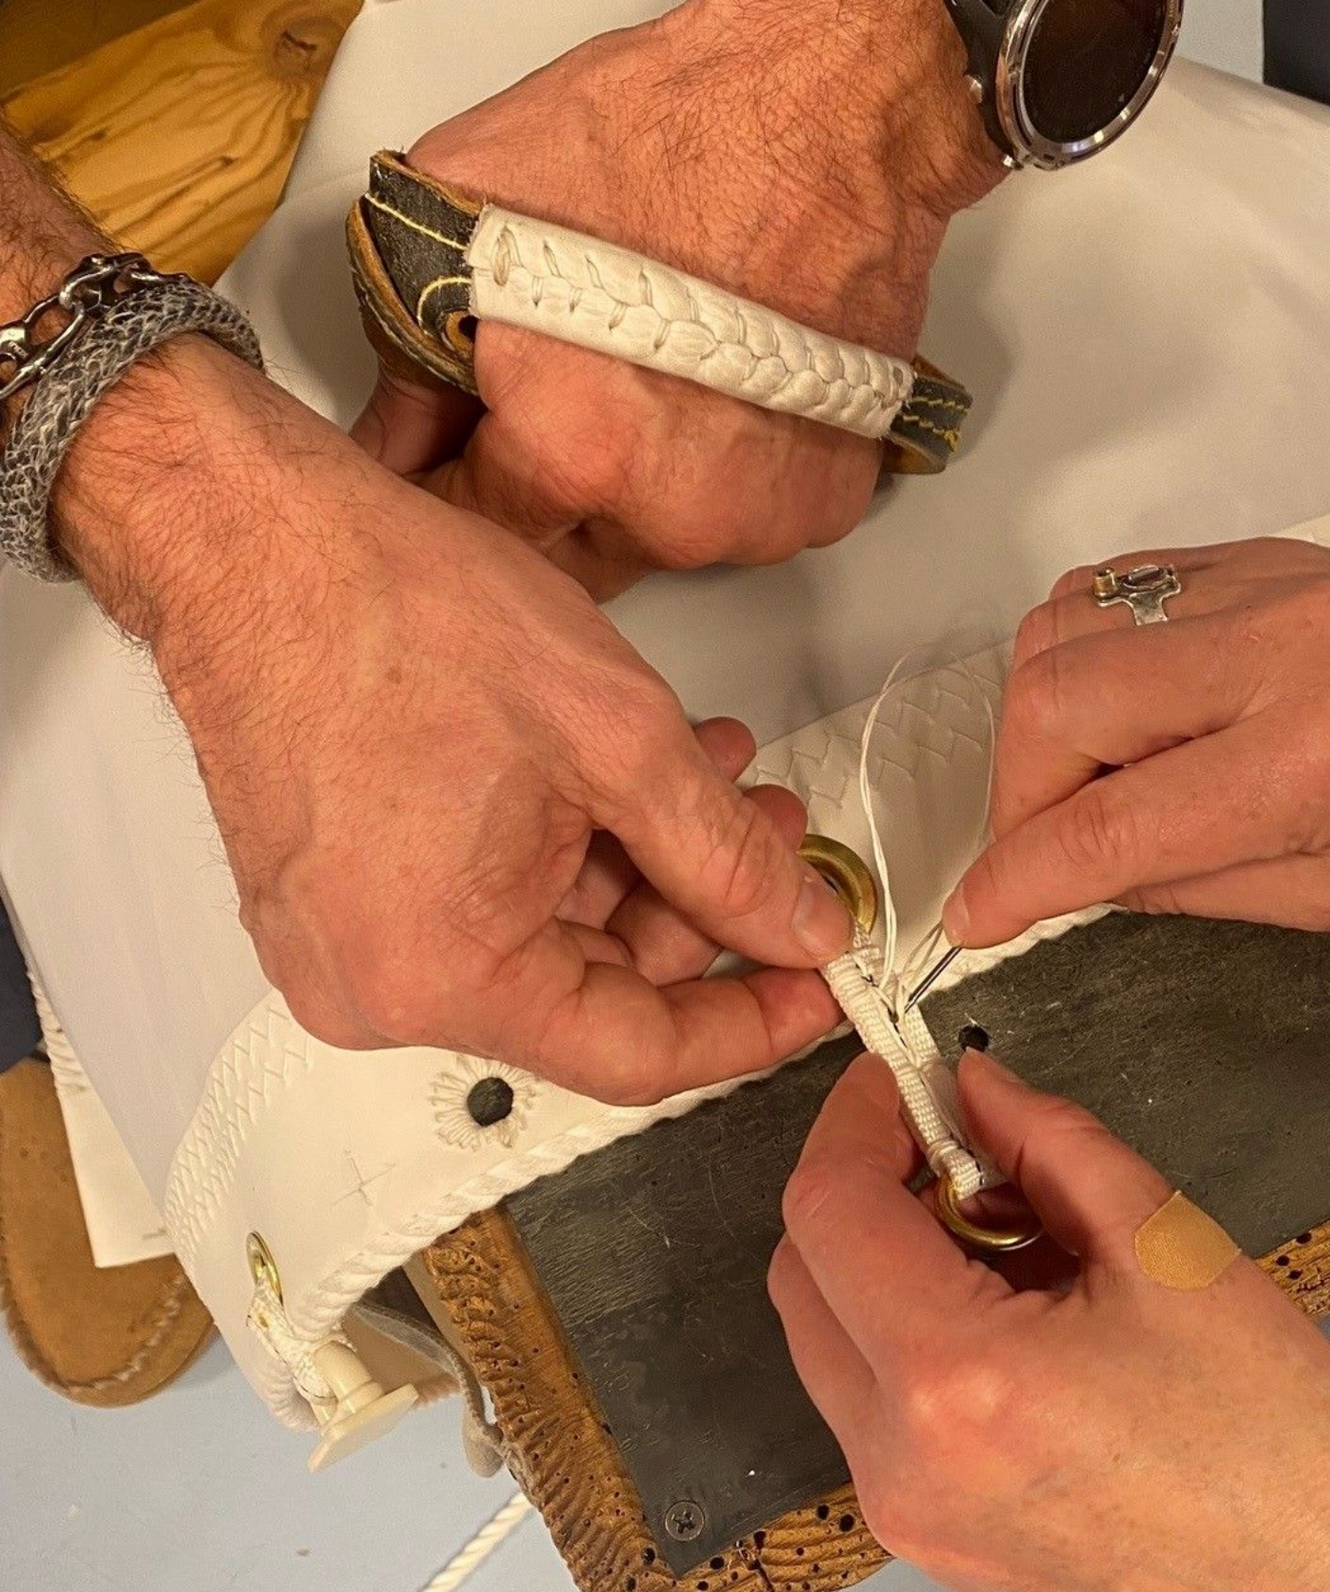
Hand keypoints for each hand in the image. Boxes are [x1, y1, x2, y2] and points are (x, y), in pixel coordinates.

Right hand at [56, 338, 844, 1101]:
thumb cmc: (394, 613)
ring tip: (714, 777)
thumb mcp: (619, 738)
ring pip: (549, 941)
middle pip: (594, 993)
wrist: (250, 536)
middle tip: (776, 840)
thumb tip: (800, 929)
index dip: (750, 1023)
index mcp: (444, 976)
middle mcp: (380, 989)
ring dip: (643, 864)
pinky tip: (629, 778)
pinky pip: (485, 906)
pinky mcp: (340, 899)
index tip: (816, 987)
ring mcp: (350, 946)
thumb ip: (727, 856)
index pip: (638, 1055)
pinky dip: (568, 850)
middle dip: (701, 912)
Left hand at [354, 0, 1002, 596]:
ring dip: (642, 493)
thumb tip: (395, 431)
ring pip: (662, 543)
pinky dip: (725, 477)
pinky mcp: (823, 504)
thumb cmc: (672, 140)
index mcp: (573, 453)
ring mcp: (759, 517)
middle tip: (550, 410)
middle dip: (545, 504)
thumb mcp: (474, 211)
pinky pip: (748, 521)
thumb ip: (410, 351)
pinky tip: (717, 400)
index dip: (446, 486)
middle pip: (570, 558)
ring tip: (648, 391)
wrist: (827, 116)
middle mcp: (673, 512)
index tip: (448, 459)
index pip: (470, 531)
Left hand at [772, 1051, 1329, 1591]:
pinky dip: (918, 1333)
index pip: (829, 1209)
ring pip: (836, 1341)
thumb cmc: (1288, 1465)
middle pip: (805, 1275)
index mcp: (954, 1380)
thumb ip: (1054, 1147)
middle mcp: (901, 1461)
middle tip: (963, 1140)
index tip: (902, 1076)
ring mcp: (910, 1516)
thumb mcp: (1173, 1252)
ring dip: (892, 1260)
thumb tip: (983, 1092)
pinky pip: (881, 1405)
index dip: (858, 1119)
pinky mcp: (938, 1543)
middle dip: (867, 1185)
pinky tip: (1027, 1313)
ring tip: (1022, 1235)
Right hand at [944, 539, 1329, 945]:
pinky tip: (1111, 711)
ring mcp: (1265, 581)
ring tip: (1077, 785)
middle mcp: (1275, 651)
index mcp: (1314, 764)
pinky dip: (1081, 652)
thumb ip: (1193, 886)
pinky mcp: (1262, 552)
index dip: (1012, 881)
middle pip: (1055, 699)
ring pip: (1066, 626)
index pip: (1104, 825)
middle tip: (1040, 854)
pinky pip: (1116, 585)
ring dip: (1037, 720)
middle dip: (1013, 795)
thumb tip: (1075, 878)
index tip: (970, 920)